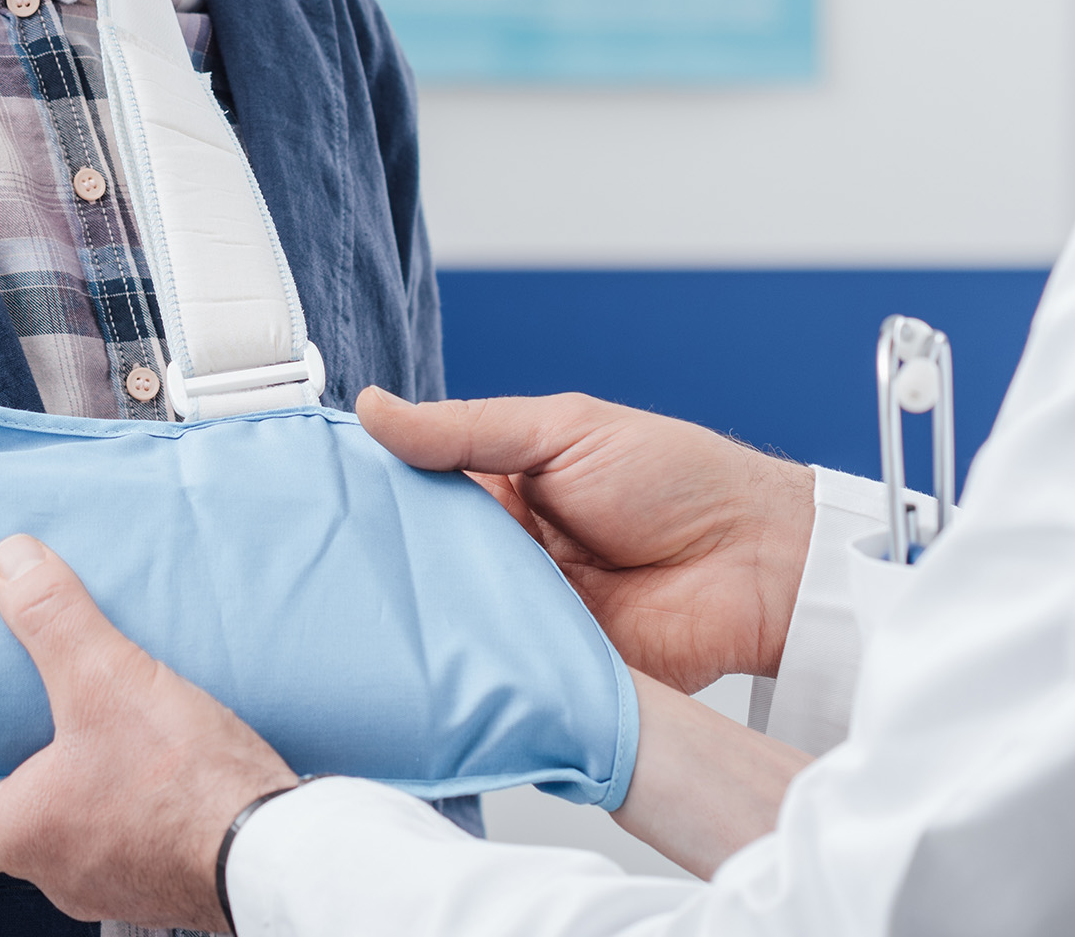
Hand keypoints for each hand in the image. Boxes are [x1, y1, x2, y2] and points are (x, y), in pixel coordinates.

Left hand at [0, 536, 294, 930]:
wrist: (274, 854)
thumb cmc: (181, 783)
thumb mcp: (106, 679)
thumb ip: (53, 617)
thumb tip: (8, 560)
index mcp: (28, 835)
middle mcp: (64, 874)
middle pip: (15, 830)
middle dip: (17, 774)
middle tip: (27, 717)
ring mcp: (122, 882)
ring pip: (76, 833)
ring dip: (80, 786)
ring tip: (99, 725)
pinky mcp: (173, 878)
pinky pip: (133, 837)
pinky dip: (133, 800)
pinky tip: (163, 758)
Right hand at [358, 388, 813, 691]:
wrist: (757, 558)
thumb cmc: (673, 474)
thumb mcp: (559, 430)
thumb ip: (465, 429)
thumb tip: (374, 407)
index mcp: (500, 483)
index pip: (416, 485)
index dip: (372, 490)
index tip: (317, 494)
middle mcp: (505, 547)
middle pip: (426, 554)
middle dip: (387, 558)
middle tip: (329, 560)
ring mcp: (527, 608)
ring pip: (454, 612)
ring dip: (426, 611)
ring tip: (366, 609)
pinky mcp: (553, 665)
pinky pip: (499, 665)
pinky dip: (472, 664)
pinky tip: (433, 659)